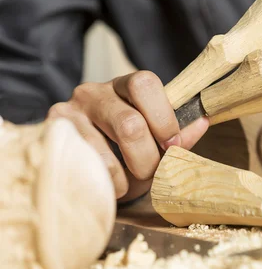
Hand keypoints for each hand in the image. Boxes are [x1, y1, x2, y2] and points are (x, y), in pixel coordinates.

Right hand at [47, 71, 208, 199]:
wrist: (83, 165)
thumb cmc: (126, 148)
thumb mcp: (155, 139)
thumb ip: (178, 134)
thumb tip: (203, 120)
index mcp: (125, 85)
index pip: (146, 84)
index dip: (164, 118)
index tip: (172, 145)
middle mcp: (93, 93)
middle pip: (129, 123)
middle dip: (148, 158)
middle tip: (153, 171)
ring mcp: (67, 114)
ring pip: (106, 153)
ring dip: (127, 179)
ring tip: (129, 183)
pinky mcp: (51, 139)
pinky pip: (86, 170)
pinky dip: (106, 185)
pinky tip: (110, 184)